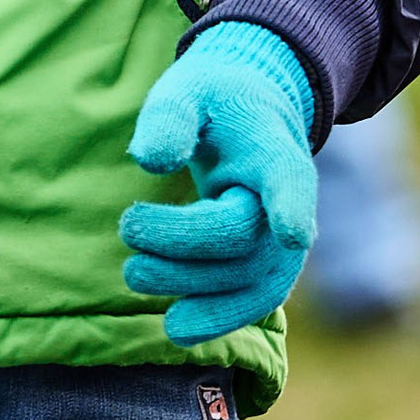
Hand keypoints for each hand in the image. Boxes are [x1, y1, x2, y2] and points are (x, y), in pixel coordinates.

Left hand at [120, 25, 318, 344]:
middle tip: (128, 226)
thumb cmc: (212, 102)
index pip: (290, 180)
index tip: (291, 234)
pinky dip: (216, 319)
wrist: (249, 115)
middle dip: (182, 241)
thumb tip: (150, 161)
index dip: (291, 207)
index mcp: (274, 149)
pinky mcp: (266, 267)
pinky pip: (251, 303)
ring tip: (134, 273)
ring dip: (191, 288)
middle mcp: (288, 202)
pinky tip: (175, 328)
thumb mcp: (186, 90)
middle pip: (244, 238)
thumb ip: (169, 117)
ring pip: (250, 282)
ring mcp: (283, 241)